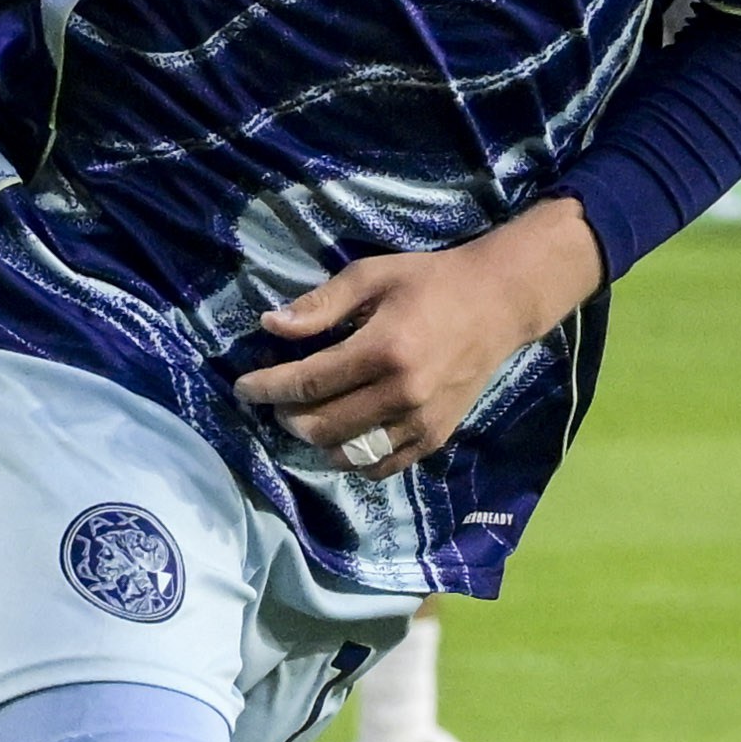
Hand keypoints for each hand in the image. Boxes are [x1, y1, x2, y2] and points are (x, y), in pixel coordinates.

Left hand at [229, 201, 606, 475]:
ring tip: (305, 417)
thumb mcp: (371, 276)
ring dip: (315, 441)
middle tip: (276, 400)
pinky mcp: (436, 437)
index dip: (268, 388)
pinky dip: (353, 458)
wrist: (498, 304)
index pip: (308, 382)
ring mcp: (421, 422)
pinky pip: (381, 465)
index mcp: (384, 349)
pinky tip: (341, 435)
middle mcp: (403, 393)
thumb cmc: (429, 282)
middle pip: (322, 425)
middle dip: (286, 417)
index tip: (242, 387)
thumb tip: (271, 326)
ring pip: (348, 453)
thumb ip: (320, 305)